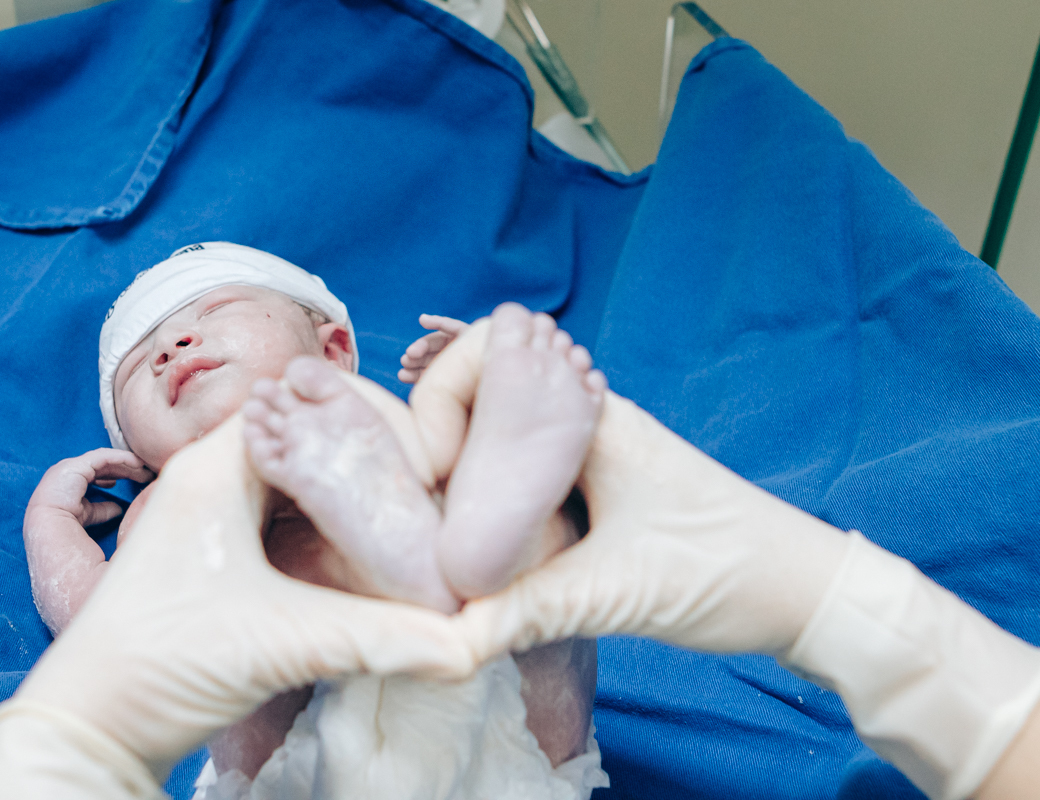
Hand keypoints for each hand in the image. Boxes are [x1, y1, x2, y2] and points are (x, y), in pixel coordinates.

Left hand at [0, 413, 475, 796]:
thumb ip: (383, 636)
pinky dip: (321, 526)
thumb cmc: (161, 664)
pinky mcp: (210, 551)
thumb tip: (469, 642)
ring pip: (294, 477)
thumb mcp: (284, 642)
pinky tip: (356, 556)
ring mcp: (205, 514)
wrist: (90, 726)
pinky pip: (280, 515)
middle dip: (363, 458)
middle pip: (303, 436)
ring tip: (398, 519)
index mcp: (213, 469)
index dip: (366, 419)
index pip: (303, 401)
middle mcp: (206, 477)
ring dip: (343, 494)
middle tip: (418, 492)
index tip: (415, 461)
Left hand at [23, 449, 154, 634]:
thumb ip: (155, 520)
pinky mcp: (81, 607)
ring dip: (105, 501)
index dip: (91, 464)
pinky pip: (82, 550)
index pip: (53, 493)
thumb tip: (159, 486)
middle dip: (98, 477)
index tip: (135, 464)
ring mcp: (65, 596)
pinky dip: (108, 529)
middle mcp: (53, 581)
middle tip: (141, 471)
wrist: (125, 720)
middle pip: (57, 505)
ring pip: (68, 527)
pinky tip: (143, 532)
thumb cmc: (149, 650)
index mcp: (61, 570)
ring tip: (145, 494)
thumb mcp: (157, 571)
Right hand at [25, 448, 154, 529]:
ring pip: (104, 460)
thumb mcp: (88, 516)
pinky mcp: (76, 465)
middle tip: (145, 474)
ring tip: (144, 468)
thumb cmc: (65, 526)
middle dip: (125, 469)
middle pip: (102, 466)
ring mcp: (70, 467)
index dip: (116, 475)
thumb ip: (103, 510)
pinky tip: (137, 463)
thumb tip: (119, 509)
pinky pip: (103, 457)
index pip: (96, 475)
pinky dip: (121, 458)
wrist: (49, 529)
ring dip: (126, 463)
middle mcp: (68, 473)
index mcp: (68, 484)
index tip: (135, 479)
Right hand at [408, 316, 848, 656]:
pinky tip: (471, 526)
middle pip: (493, 395)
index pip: (494, 357)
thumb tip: (444, 633)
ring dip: (467, 457)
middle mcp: (590, 425)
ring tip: (419, 492)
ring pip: (511, 440)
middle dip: (440, 417)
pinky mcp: (605, 495)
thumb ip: (526, 610)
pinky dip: (496, 492)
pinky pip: (532, 477)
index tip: (428, 461)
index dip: (443, 392)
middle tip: (398, 465)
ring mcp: (598, 458)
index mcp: (592, 418)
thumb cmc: (728, 569)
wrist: (806, 594)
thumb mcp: (619, 592)